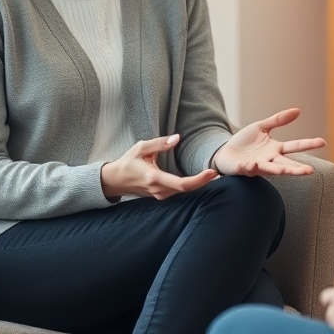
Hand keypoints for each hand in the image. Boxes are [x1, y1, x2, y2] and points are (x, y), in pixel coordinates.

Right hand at [101, 134, 217, 199]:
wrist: (115, 181)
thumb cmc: (128, 162)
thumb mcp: (141, 148)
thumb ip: (160, 143)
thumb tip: (178, 138)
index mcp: (154, 178)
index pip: (181, 184)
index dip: (199, 180)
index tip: (211, 172)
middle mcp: (158, 190)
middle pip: (186, 190)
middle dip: (203, 182)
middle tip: (218, 172)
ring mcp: (159, 195)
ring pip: (183, 192)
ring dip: (198, 184)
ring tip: (213, 174)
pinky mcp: (161, 196)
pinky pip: (179, 192)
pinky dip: (191, 186)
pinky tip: (201, 179)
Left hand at [211, 108, 325, 176]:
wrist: (225, 152)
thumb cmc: (245, 142)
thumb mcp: (262, 127)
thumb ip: (278, 120)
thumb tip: (298, 110)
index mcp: (276, 149)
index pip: (295, 146)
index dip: (308, 144)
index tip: (323, 142)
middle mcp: (270, 160)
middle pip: (286, 164)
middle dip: (297, 168)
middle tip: (310, 171)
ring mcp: (258, 166)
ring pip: (271, 170)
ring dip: (279, 172)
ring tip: (286, 173)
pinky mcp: (244, 169)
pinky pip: (248, 169)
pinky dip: (251, 167)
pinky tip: (254, 164)